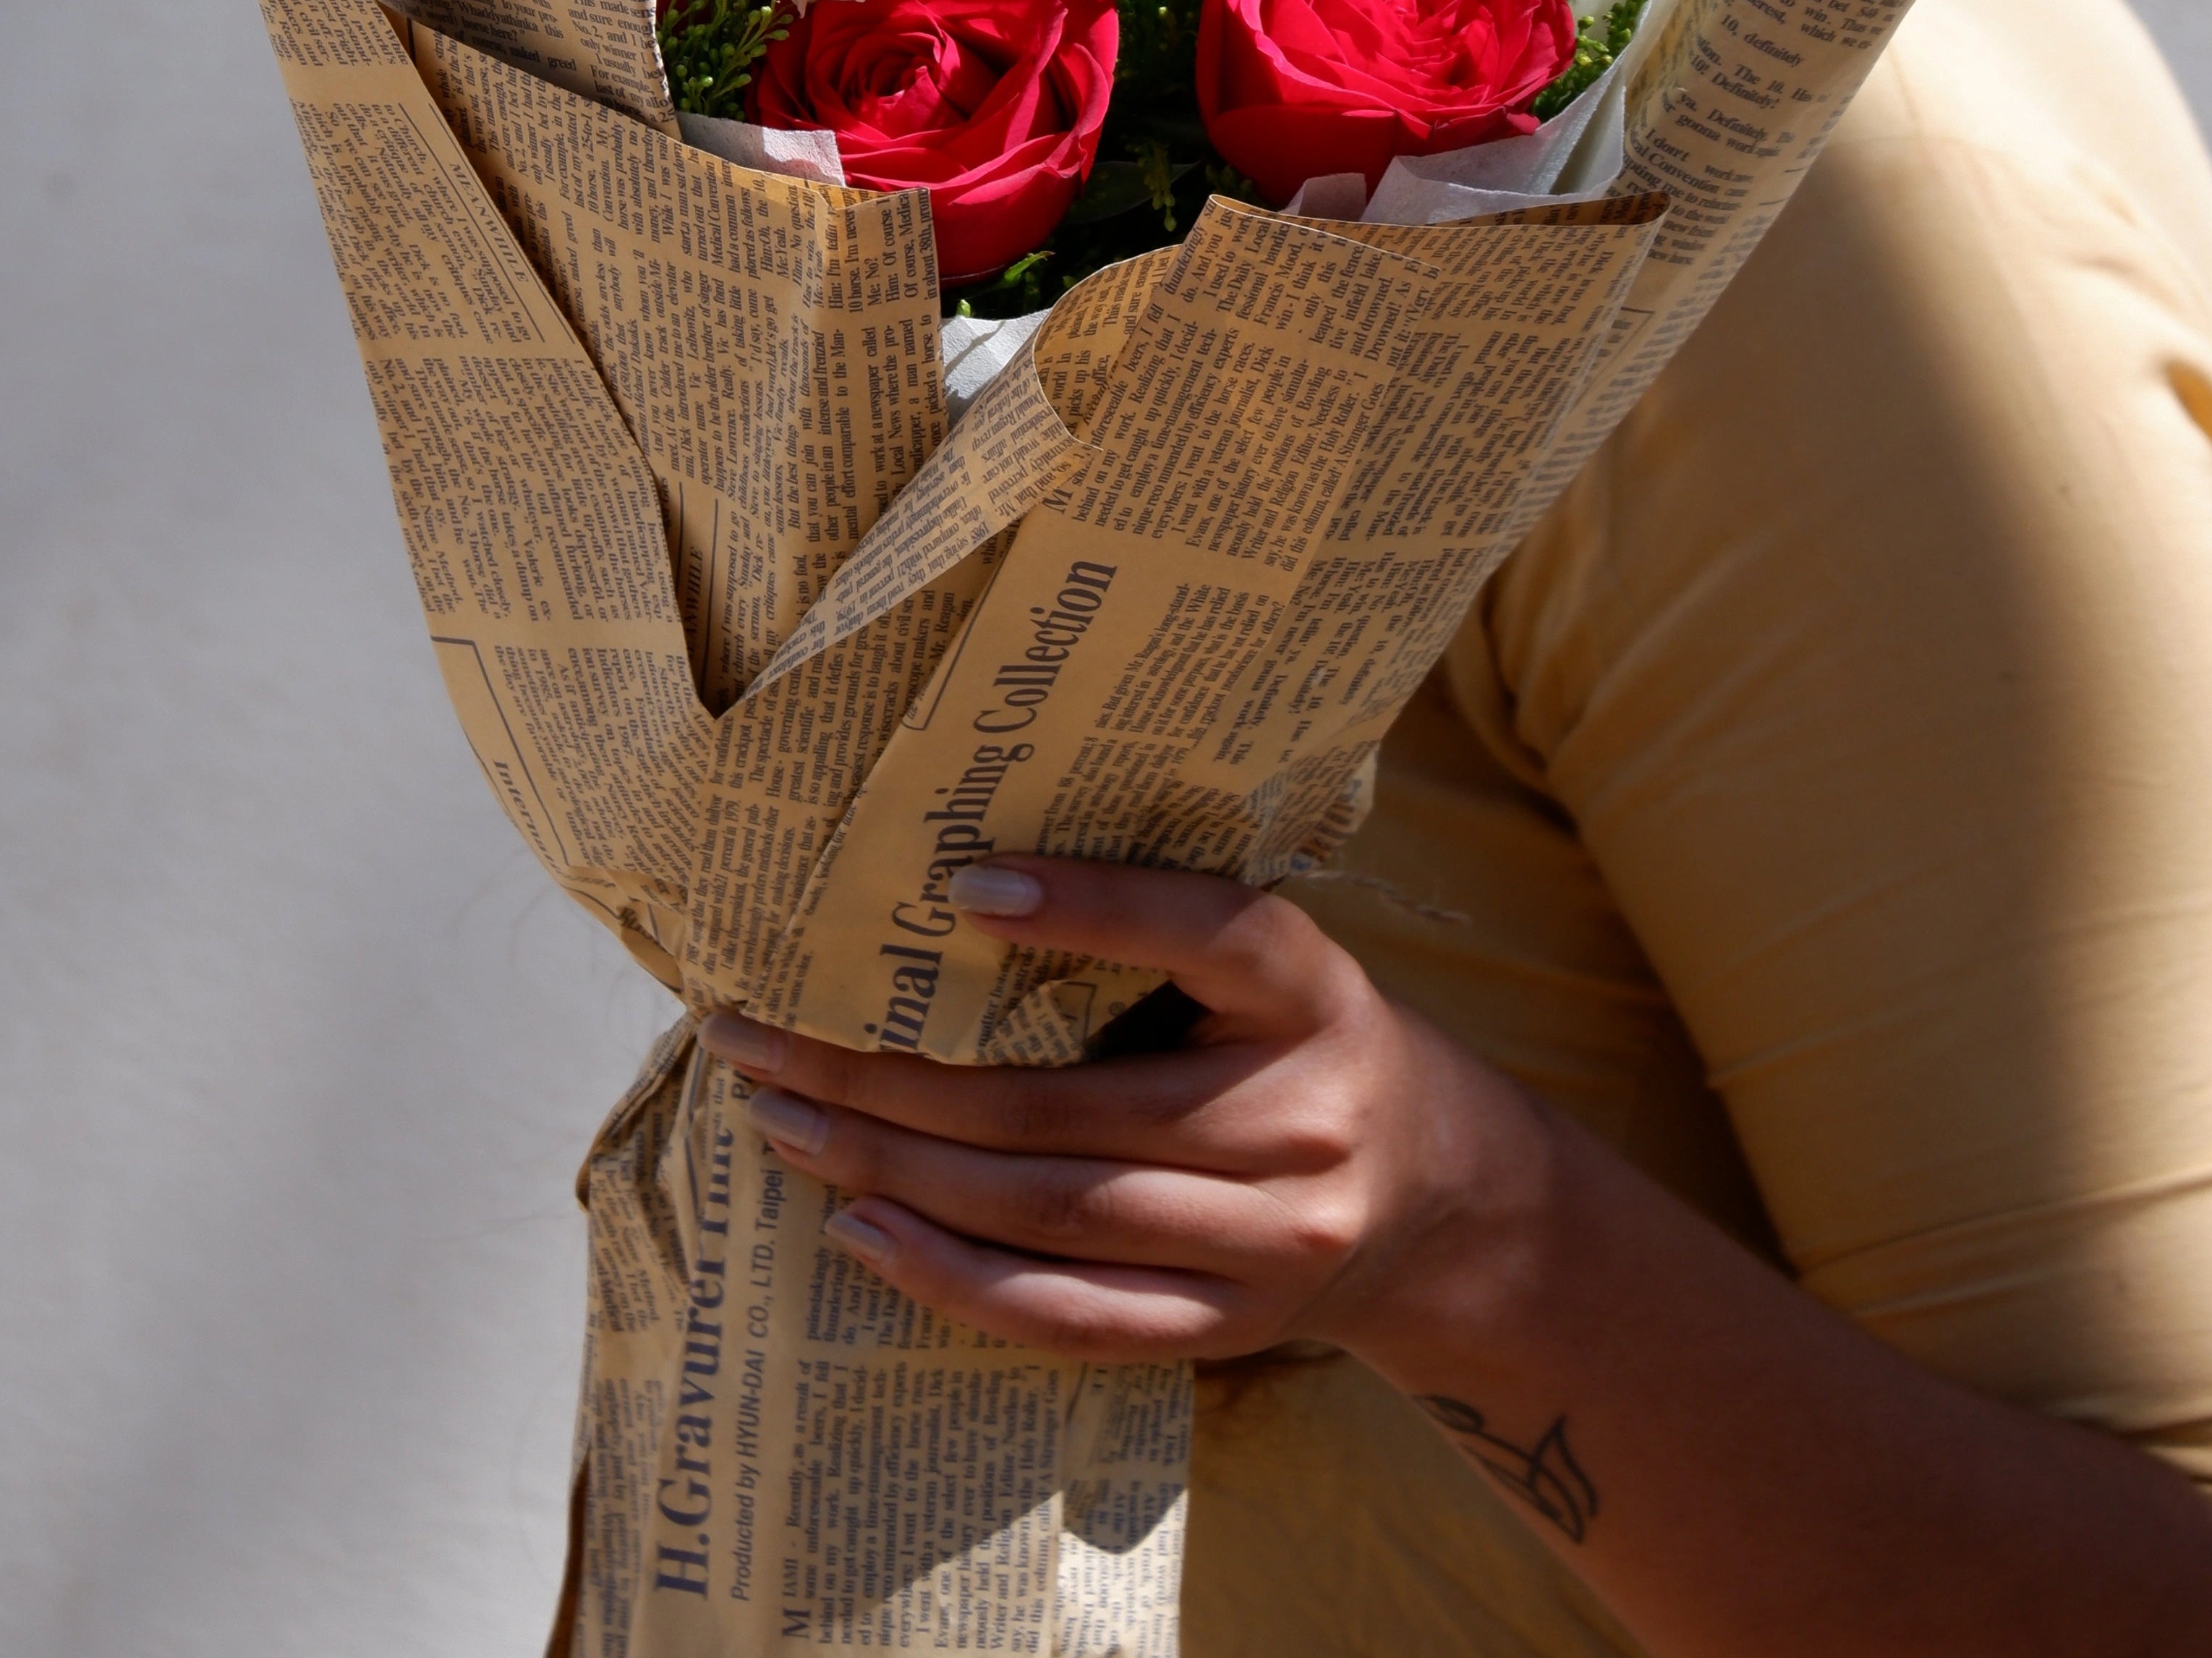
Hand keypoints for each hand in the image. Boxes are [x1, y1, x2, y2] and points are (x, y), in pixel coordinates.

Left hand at [698, 854, 1551, 1367]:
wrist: (1445, 1200)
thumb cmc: (1307, 1046)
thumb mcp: (1274, 968)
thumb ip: (1161, 933)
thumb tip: (953, 890)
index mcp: (1311, 988)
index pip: (1206, 930)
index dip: (1088, 905)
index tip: (959, 882)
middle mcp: (1297, 1117)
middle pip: (1067, 1104)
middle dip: (893, 1073)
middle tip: (766, 1032)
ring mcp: (1268, 1241)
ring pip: (1049, 1211)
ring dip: (895, 1171)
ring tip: (785, 1123)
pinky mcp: (1228, 1329)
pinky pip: (1069, 1318)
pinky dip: (953, 1279)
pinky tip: (863, 1232)